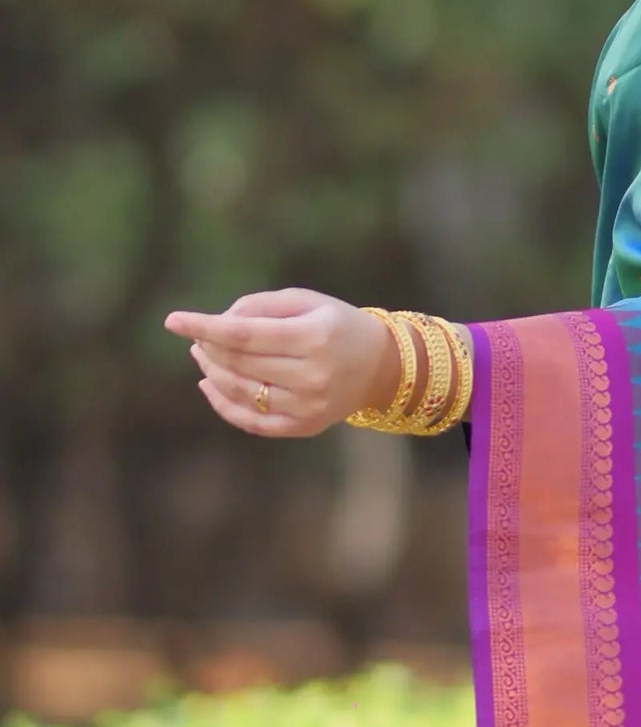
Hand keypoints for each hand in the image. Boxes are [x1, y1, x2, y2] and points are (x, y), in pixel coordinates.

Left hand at [164, 288, 397, 436]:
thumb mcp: (306, 300)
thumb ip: (260, 306)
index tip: (173, 321)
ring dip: (211, 372)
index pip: (244, 335)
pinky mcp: (304, 426)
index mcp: (313, 337)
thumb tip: (218, 323)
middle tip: (196, 336)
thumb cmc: (337, 325)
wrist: (381, 367)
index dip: (204, 327)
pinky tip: (208, 385)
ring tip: (203, 355)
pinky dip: (223, 405)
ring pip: (240, 392)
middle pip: (239, 363)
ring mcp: (307, 406)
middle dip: (207, 348)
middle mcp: (311, 375)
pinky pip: (253, 421)